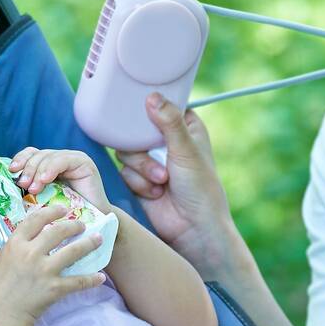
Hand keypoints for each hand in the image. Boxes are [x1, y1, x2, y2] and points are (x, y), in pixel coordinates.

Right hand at [0, 205, 107, 325]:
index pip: (36, 220)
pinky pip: (78, 281)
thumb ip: (5, 249)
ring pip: (73, 251)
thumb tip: (14, 239)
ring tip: (98, 239)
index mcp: (15, 244)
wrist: (3, 315)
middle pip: (58, 231)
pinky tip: (100, 277)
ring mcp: (45, 270)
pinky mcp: (55, 287)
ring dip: (89, 243)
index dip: (51, 211)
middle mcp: (31, 253)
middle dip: (74, 225)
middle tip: (82, 225)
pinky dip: (91, 279)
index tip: (62, 209)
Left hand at [8, 148, 110, 212]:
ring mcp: (72, 158)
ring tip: (33, 188)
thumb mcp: (42, 200)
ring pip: (49, 156)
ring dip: (38, 171)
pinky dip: (51, 168)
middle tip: (22, 184)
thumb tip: (6, 186)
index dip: (20, 159)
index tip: (11, 171)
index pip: (31, 154)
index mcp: (48, 165)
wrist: (90, 225)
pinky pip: (63, 160)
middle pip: (38, 155)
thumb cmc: (64, 216)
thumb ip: (29, 189)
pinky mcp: (83, 162)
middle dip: (27, 168)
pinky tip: (45, 179)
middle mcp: (60, 159)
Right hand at [115, 93, 237, 272]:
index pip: (161, 105)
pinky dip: (138, 182)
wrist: (192, 229)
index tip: (143, 112)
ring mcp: (150, 160)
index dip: (150, 109)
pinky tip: (155, 193)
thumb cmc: (199, 188)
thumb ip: (169, 123)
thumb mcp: (186, 150)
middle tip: (157, 156)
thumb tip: (152, 96)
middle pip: (136, 127)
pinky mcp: (138, 179)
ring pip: (127, 150)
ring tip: (162, 180)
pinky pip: (124, 170)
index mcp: (184, 126)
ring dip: (143, 167)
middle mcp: (165, 141)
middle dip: (144, 147)